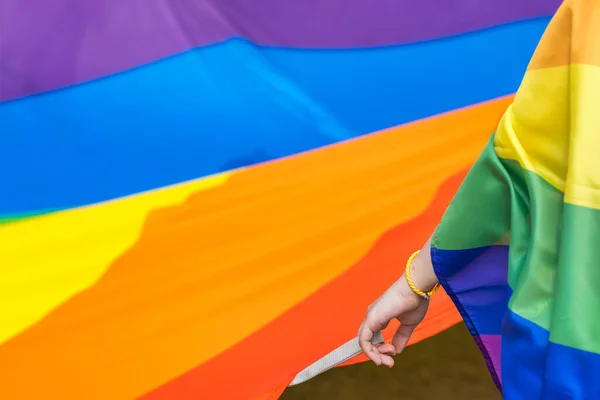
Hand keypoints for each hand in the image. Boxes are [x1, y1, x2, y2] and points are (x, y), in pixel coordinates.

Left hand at [357, 242, 437, 367]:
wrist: (416, 288)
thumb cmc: (415, 301)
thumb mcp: (408, 324)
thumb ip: (401, 337)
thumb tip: (396, 351)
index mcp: (380, 317)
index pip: (373, 337)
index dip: (380, 349)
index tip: (393, 354)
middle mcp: (373, 317)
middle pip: (367, 341)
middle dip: (377, 355)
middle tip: (390, 362)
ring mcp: (370, 317)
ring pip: (364, 343)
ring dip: (375, 356)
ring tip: (388, 361)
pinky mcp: (371, 319)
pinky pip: (363, 340)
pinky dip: (370, 352)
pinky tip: (379, 358)